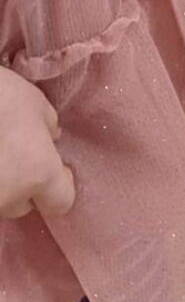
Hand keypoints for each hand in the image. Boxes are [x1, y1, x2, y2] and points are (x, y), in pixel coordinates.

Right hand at [0, 69, 75, 222]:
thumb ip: (49, 127)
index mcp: (40, 174)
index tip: (58, 169)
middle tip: (17, 159)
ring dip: (1, 187)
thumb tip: (50, 140)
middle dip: (24, 187)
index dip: (62, 185)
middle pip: (23, 205)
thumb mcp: (36, 102)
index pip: (61, 202)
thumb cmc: (1, 96)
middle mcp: (11, 196)